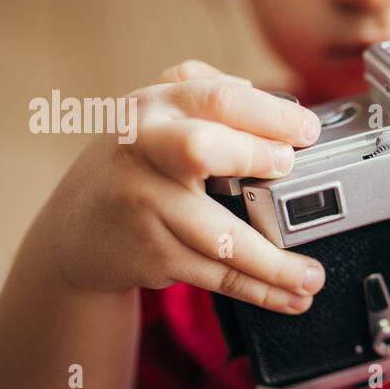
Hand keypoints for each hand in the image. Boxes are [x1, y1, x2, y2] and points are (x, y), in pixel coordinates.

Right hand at [39, 60, 325, 311]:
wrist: (76, 228)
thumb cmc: (136, 163)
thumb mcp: (157, 115)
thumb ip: (205, 90)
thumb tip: (267, 95)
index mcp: (155, 108)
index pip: (216, 99)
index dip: (268, 115)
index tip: (307, 133)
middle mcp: (144, 152)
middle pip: (200, 149)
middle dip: (253, 158)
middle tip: (292, 174)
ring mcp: (147, 205)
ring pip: (221, 236)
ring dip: (275, 263)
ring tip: (313, 276)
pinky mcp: (153, 253)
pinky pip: (218, 274)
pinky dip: (260, 291)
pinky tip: (292, 298)